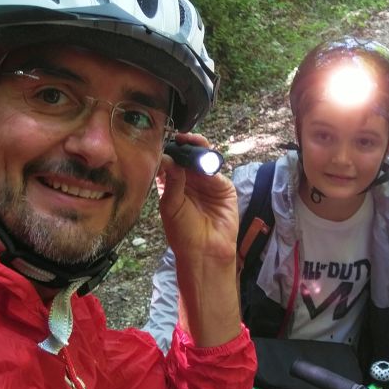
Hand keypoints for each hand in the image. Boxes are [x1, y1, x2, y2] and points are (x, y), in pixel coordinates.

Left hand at [157, 133, 240, 346]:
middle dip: (185, 145)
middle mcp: (190, 182)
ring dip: (199, 150)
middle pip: (189, 157)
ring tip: (191, 142)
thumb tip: (168, 158)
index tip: (165, 140)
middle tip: (181, 136)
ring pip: (204, 160)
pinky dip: (210, 164)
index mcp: (173, 185)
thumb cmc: (183, 233)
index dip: (169, 150)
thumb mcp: (171, 206)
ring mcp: (208, 184)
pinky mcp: (224, 188)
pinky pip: (217, 172)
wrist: (205, 252)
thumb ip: (171, 182)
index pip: (171, 162)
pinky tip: (203, 160)